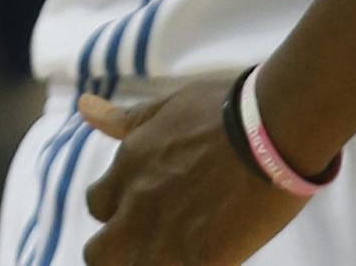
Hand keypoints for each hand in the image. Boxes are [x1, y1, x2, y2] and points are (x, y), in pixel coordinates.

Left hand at [79, 84, 303, 265]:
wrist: (274, 130)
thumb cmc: (228, 109)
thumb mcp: (172, 105)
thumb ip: (127, 118)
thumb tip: (82, 106)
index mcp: (129, 168)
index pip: (98, 204)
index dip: (118, 207)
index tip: (144, 203)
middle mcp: (135, 209)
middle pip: (99, 253)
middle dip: (119, 250)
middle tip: (155, 239)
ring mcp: (162, 241)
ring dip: (150, 262)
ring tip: (180, 250)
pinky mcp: (196, 263)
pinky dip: (191, 265)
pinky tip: (212, 254)